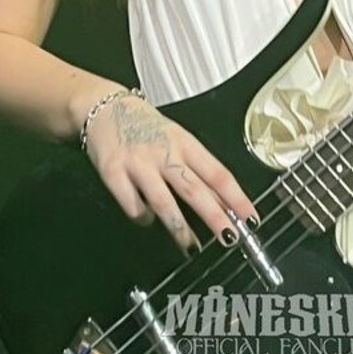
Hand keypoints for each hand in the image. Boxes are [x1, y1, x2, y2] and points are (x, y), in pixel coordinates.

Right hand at [84, 93, 257, 252]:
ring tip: (192, 247)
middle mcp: (164, 152)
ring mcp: (138, 163)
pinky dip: (142, 217)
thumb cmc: (144, 126)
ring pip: (164, 202)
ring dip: (180, 229)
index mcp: (185, 143)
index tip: (249, 218)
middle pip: (195, 189)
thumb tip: (222, 203)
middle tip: (229, 238)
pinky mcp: (114, 172)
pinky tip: (147, 218)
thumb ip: (196, 169)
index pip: (218, 173)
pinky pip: (132, 204)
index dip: (237, 198)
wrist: (103, 106)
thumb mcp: (176, 139)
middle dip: (215, 217)